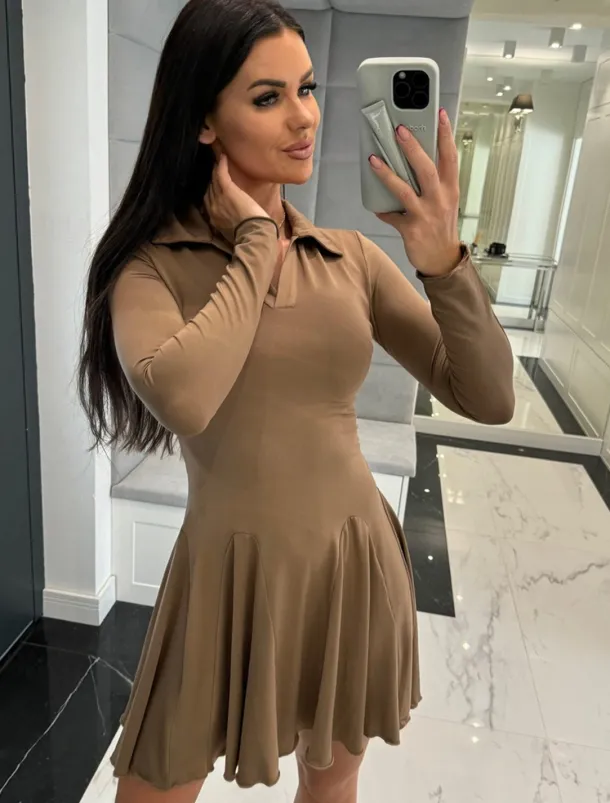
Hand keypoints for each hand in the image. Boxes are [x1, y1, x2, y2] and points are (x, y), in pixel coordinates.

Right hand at [204, 152, 269, 231]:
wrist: (254, 233)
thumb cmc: (249, 234)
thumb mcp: (233, 231)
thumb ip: (227, 222)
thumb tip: (230, 218)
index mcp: (213, 218)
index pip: (208, 199)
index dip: (211, 190)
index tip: (213, 183)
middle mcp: (212, 207)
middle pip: (209, 188)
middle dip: (212, 178)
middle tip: (214, 166)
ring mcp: (219, 198)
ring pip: (214, 179)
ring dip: (216, 169)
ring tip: (218, 159)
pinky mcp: (228, 190)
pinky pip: (221, 174)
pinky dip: (221, 165)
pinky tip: (223, 156)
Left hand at [369, 108, 461, 276]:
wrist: (442, 259)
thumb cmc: (441, 226)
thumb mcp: (445, 201)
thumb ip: (433, 182)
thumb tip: (412, 160)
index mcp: (450, 189)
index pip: (450, 156)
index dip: (446, 134)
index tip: (441, 114)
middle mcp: (440, 199)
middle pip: (427, 168)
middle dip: (413, 148)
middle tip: (399, 129)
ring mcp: (426, 214)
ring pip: (405, 189)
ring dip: (387, 173)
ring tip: (374, 159)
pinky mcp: (412, 229)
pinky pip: (392, 216)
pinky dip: (382, 209)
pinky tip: (375, 204)